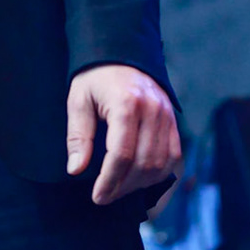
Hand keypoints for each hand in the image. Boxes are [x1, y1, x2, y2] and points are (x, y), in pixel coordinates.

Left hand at [66, 64, 181, 204]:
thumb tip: (76, 170)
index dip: (109, 181)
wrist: (122, 53)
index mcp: (127, 103)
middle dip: (123, 187)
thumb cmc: (96, 77)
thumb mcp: (79, 100)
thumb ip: (79, 136)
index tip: (97, 196)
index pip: (121, 155)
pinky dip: (159, 173)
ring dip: (141, 184)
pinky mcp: (173, 119)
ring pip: (161, 163)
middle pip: (143, 163)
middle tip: (105, 196)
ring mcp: (167, 115)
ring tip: (120, 190)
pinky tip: (140, 180)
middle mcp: (152, 110)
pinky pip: (173, 155)